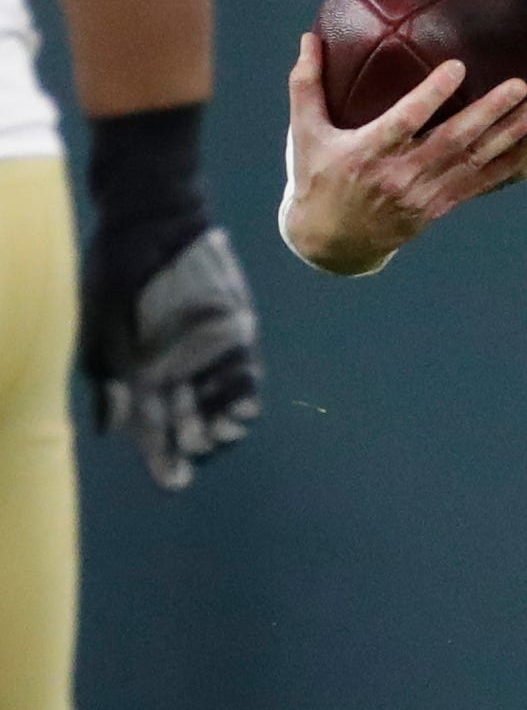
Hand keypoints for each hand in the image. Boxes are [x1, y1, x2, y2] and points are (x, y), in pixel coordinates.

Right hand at [80, 226, 259, 490]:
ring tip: (224, 435)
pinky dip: (243, 390)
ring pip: (221, 401)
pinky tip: (243, 407)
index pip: (152, 427)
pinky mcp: (236, 332)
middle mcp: (175, 372)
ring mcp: (208, 354)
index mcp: (138, 376)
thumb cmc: (116, 275)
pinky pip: (244, 369)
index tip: (175, 482)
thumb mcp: (100, 325)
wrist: (151, 227)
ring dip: (225, 423)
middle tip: (199, 452)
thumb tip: (111, 430)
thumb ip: (106, 376)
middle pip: (190, 420)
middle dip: (197, 441)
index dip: (162, 456)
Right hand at [280, 33, 526, 274]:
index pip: (405, 120)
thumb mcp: (305, 132)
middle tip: (519, 86)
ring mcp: (424, 192)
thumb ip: (307, 85)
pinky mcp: (440, 206)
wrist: (333, 240)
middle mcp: (400, 174)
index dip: (432, 95)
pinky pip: (481, 186)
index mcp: (367, 152)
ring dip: (509, 136)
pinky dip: (511, 168)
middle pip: (453, 141)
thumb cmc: (318, 177)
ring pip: (473, 163)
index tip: (458, 68)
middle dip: (489, 113)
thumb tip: (309, 38)